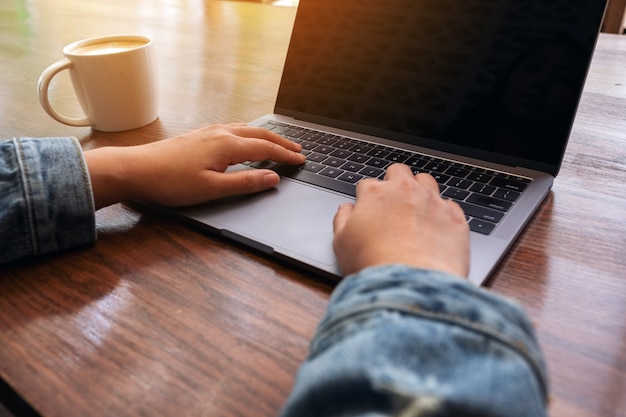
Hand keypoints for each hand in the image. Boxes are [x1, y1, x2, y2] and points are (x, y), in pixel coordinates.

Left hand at [84, 123, 304, 208]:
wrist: (136, 169)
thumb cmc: (170, 181)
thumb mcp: (212, 189)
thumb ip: (245, 183)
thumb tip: (273, 178)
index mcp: (227, 145)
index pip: (266, 148)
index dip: (286, 155)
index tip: (301, 160)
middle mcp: (220, 133)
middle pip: (259, 134)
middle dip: (281, 142)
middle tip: (298, 149)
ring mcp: (208, 132)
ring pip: (246, 129)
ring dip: (266, 136)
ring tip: (278, 143)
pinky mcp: (199, 135)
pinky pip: (234, 129)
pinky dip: (250, 134)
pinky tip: (246, 140)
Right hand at [332, 164, 469, 277]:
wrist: (411, 284)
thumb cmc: (373, 264)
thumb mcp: (341, 243)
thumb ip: (342, 219)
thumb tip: (346, 210)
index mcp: (375, 194)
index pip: (367, 184)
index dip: (366, 198)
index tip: (368, 211)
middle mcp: (405, 191)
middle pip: (399, 172)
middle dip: (394, 183)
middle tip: (393, 204)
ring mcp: (432, 201)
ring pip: (427, 181)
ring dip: (421, 191)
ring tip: (417, 212)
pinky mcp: (454, 217)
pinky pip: (450, 205)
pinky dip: (443, 214)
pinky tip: (437, 230)